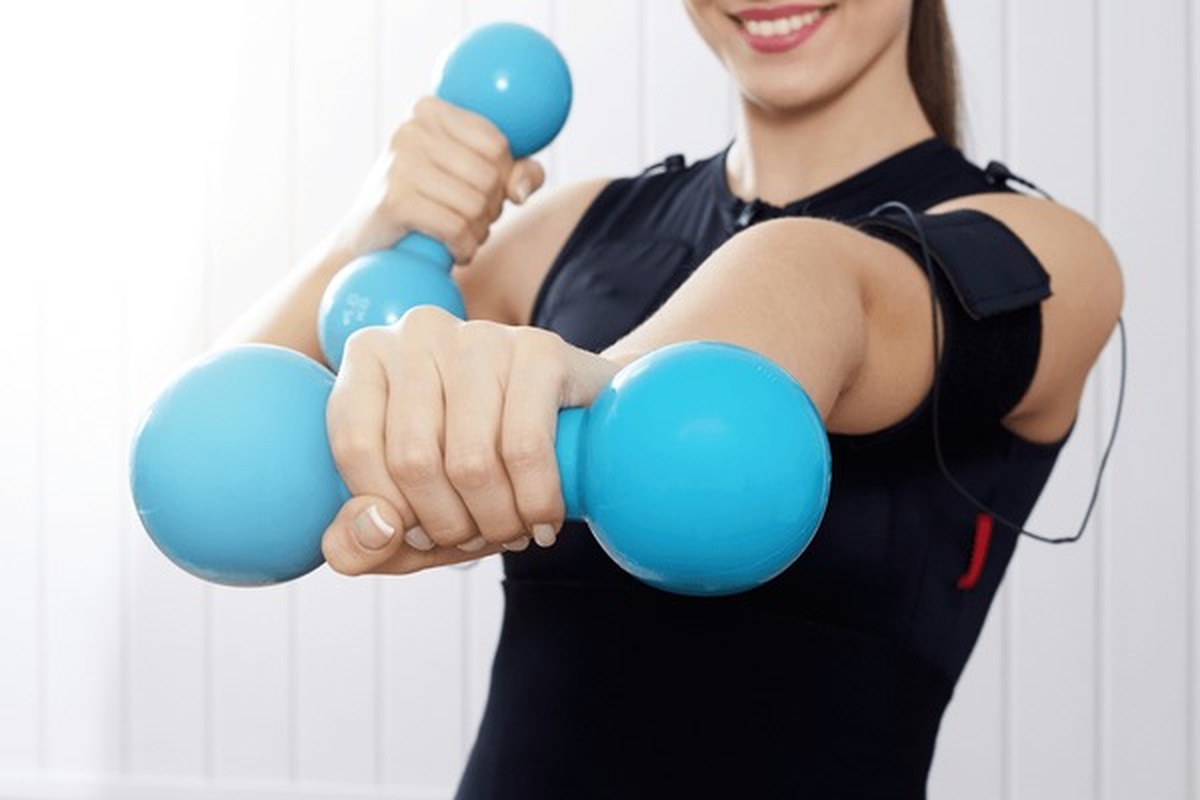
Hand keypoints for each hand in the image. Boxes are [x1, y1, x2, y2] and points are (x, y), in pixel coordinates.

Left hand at [320, 306, 619, 575]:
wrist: (576, 420)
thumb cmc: (477, 465)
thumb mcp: (408, 514)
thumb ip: (359, 542)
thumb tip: (375, 530)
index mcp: (368, 355)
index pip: (356, 445)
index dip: (389, 512)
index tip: (420, 537)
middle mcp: (419, 331)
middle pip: (414, 459)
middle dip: (448, 526)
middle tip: (475, 540)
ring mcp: (482, 335)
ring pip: (470, 461)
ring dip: (495, 522)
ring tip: (511, 532)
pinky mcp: (540, 350)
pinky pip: (525, 448)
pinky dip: (535, 503)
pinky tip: (543, 521)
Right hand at [332, 96, 545, 264]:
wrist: (369, 241)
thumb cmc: (429, 203)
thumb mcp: (473, 177)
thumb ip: (515, 172)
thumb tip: (521, 190)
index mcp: (430, 110)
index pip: (497, 144)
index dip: (503, 177)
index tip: (482, 192)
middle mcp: (411, 129)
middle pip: (489, 176)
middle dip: (491, 209)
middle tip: (471, 220)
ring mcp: (399, 164)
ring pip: (475, 204)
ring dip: (478, 232)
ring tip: (461, 235)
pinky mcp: (394, 201)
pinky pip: (456, 228)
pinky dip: (463, 248)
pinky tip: (453, 250)